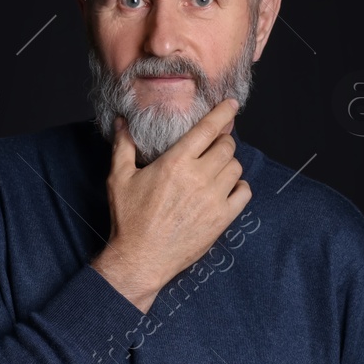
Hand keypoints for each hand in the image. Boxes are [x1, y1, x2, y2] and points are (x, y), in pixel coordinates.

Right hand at [90, 97, 249, 310]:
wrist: (140, 259)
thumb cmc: (129, 219)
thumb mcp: (119, 179)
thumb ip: (123, 146)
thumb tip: (121, 122)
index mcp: (175, 162)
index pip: (208, 128)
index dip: (223, 113)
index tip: (231, 104)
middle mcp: (198, 177)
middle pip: (227, 146)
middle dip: (223, 141)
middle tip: (214, 146)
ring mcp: (213, 199)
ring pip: (236, 168)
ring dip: (229, 164)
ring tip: (216, 169)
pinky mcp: (222, 219)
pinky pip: (244, 193)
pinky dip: (240, 187)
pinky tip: (228, 189)